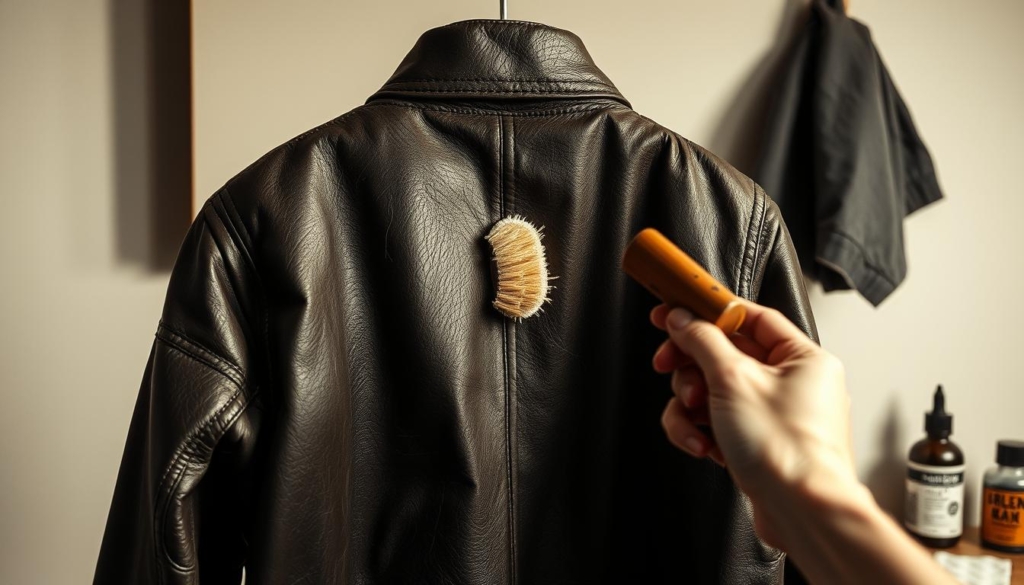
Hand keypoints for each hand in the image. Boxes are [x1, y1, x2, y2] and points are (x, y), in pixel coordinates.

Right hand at [651, 301, 856, 545]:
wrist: (801, 512)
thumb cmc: (786, 450)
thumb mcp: (733, 379)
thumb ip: (703, 341)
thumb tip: (683, 319)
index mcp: (802, 357)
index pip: (749, 316)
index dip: (707, 311)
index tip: (673, 309)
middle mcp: (793, 382)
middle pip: (725, 353)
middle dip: (692, 365)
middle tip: (668, 364)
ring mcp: (774, 414)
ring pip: (714, 390)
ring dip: (692, 404)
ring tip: (693, 417)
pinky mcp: (758, 441)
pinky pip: (718, 421)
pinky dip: (702, 430)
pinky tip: (702, 444)